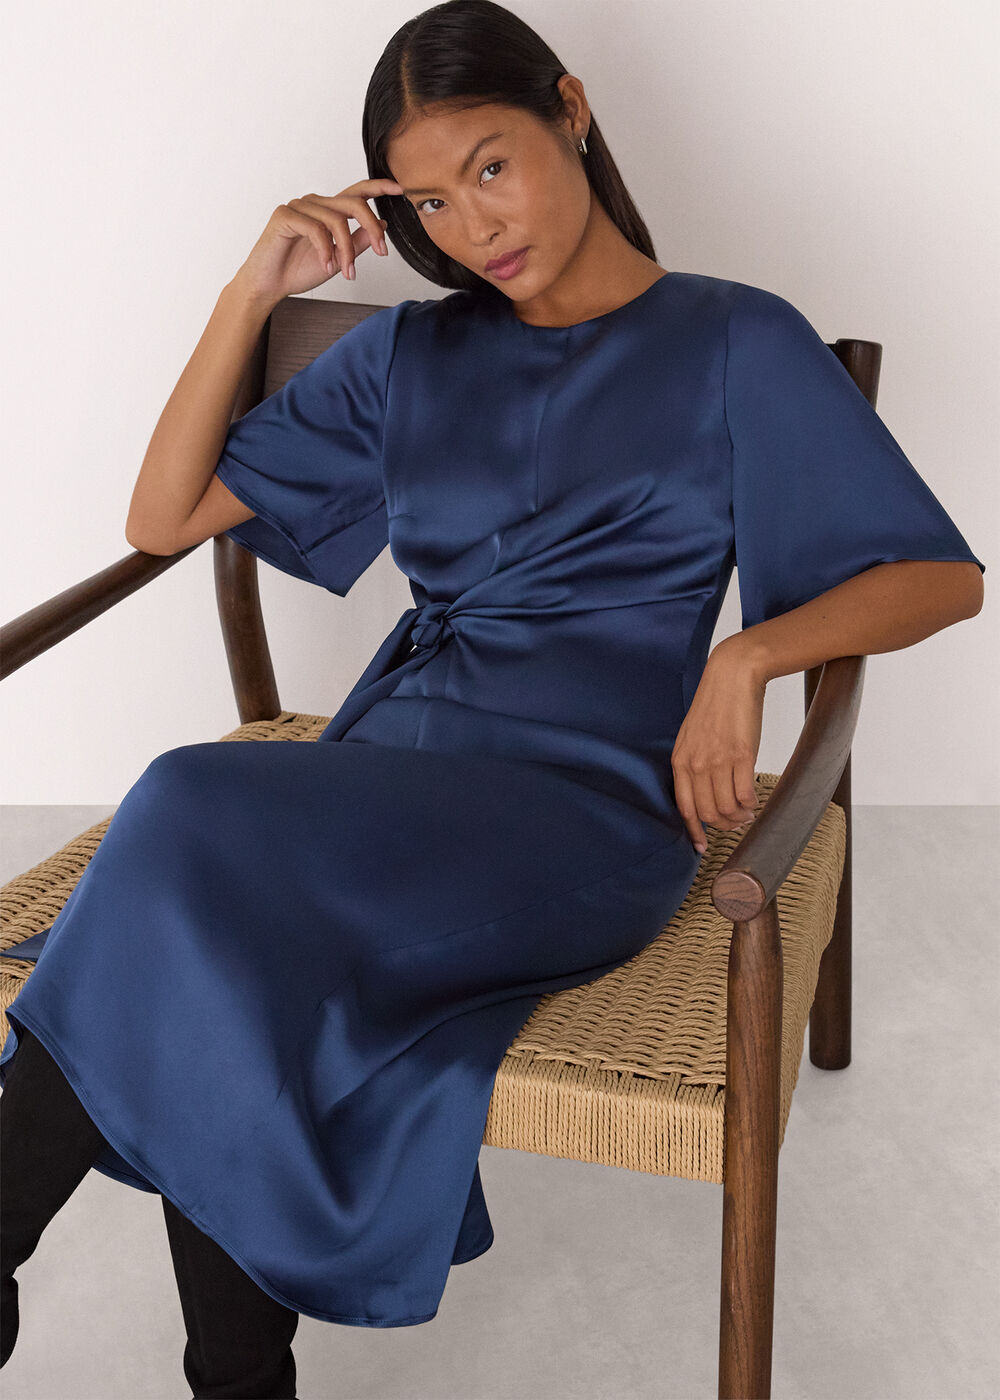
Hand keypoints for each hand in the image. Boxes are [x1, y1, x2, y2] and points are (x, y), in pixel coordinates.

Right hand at [231, 178, 404, 303]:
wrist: (269, 285)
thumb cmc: (297, 271)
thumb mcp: (338, 259)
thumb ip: (358, 242)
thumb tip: (381, 225)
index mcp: (327, 211)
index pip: (356, 192)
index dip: (378, 187)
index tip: (399, 189)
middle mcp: (314, 204)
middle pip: (354, 203)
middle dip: (372, 228)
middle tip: (381, 252)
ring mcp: (298, 206)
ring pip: (337, 221)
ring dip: (346, 251)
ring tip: (346, 272)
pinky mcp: (285, 215)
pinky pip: (316, 229)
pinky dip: (326, 250)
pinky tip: (325, 266)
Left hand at [671, 639, 765, 853]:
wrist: (732, 678)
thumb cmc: (714, 707)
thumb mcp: (692, 736)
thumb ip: (693, 763)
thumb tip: (703, 792)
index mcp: (680, 761)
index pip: (685, 808)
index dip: (694, 832)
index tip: (703, 846)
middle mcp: (696, 764)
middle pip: (708, 813)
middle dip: (723, 826)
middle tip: (735, 824)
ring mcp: (719, 760)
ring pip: (727, 808)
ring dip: (739, 818)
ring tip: (746, 814)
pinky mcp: (742, 755)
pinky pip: (744, 794)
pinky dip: (750, 805)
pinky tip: (753, 803)